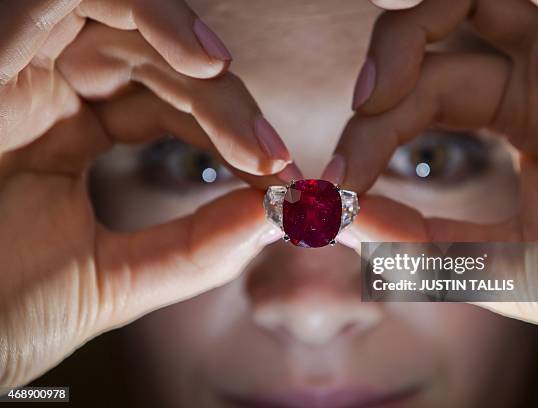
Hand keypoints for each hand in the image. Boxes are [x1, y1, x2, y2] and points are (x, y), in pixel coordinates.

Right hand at [0, 1, 290, 387]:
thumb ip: (197, 248)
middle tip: (272, 156)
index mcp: (68, 137)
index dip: (229, 133)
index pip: (168, 108)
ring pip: (126, 21)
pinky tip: (201, 62)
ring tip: (240, 102)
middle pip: (159, 65)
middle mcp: (47, 93)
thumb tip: (277, 217)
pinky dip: (145, 13)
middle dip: (225, 106)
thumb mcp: (115, 277)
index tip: (280, 174)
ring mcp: (20, 67)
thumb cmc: (1, 310)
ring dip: (196, 55)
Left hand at [328, 0, 537, 357]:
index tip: (333, 192)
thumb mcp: (514, 266)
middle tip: (341, 169)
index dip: (370, 142)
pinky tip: (405, 31)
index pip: (422, 106)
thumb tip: (348, 225)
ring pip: (463, 4)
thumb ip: (432, 247)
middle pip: (429, 60)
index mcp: (530, 119)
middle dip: (374, 107)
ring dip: (402, 40)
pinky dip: (451, 6)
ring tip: (372, 100)